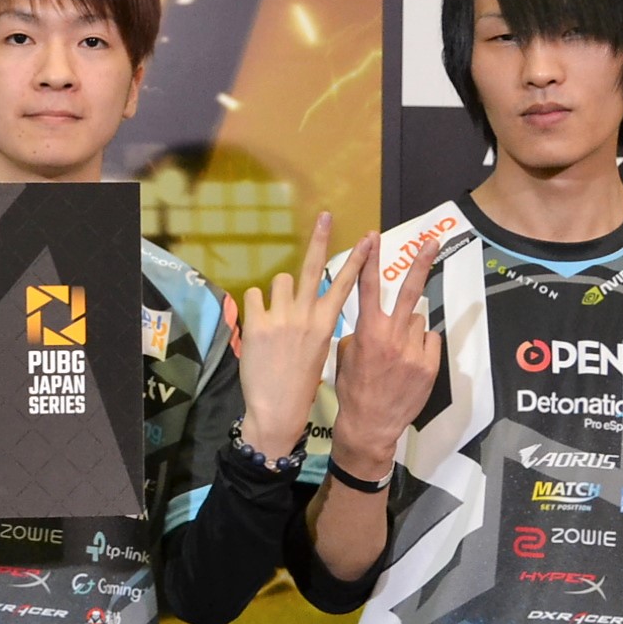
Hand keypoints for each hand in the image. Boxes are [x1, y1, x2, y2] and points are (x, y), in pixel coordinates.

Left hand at [236, 212, 371, 458]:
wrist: (277, 409)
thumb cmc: (299, 382)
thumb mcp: (319, 350)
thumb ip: (315, 323)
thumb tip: (308, 304)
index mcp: (326, 324)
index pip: (345, 284)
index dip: (358, 259)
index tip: (368, 238)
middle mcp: (307, 315)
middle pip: (313, 267)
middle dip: (321, 238)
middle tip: (325, 215)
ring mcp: (282, 317)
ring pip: (278, 280)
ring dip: (276, 293)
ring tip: (275, 317)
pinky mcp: (258, 323)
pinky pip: (253, 295)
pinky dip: (255, 306)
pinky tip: (257, 326)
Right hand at [329, 233, 444, 477]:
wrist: (370, 426)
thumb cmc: (352, 390)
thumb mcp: (345, 358)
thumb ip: (360, 334)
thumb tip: (374, 323)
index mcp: (366, 332)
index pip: (366, 288)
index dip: (369, 261)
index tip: (372, 238)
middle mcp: (392, 337)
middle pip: (408, 291)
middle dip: (421, 263)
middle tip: (432, 241)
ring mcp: (414, 351)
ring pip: (418, 322)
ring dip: (410, 330)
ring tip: (399, 354)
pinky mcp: (429, 365)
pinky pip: (430, 341)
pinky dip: (422, 347)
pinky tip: (410, 364)